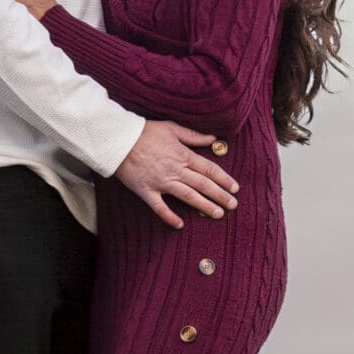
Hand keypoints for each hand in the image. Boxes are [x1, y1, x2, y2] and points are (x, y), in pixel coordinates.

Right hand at [116, 120, 239, 228]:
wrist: (118, 140)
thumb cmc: (144, 131)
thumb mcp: (172, 128)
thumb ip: (194, 136)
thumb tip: (214, 139)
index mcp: (183, 155)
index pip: (209, 169)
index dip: (224, 179)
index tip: (235, 188)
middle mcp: (175, 170)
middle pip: (203, 185)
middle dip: (220, 196)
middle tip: (233, 205)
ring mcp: (161, 182)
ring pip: (188, 196)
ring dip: (204, 206)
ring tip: (218, 214)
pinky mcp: (146, 191)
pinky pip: (160, 207)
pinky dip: (169, 217)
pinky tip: (180, 224)